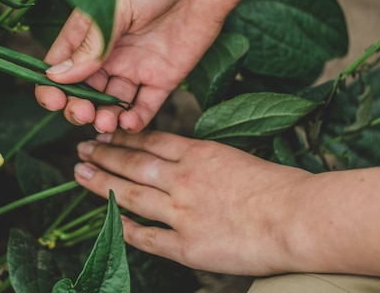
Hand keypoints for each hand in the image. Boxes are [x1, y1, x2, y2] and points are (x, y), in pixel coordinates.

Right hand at [35, 0, 241, 132]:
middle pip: (83, 90)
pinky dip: (134, 119)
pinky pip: (144, 106)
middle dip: (77, 107)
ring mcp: (135, 65)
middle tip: (84, 113)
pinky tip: (129, 122)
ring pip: (111, 102)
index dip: (51, 87)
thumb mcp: (115, 5)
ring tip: (106, 122)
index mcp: (89, 30)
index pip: (61, 66)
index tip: (53, 99)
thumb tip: (57, 76)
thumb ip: (90, 45)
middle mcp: (109, 52)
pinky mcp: (164, 76)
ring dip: (104, 117)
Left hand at [72, 130, 312, 275]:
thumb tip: (184, 160)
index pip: (150, 141)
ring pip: (130, 194)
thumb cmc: (281, 186)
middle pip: (132, 163)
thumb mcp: (237, 157)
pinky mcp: (186, 246)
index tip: (105, 134)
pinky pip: (146, 236)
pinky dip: (125, 227)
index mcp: (198, 153)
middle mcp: (182, 179)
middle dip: (104, 154)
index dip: (124, 137)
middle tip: (82, 148)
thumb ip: (205, 160)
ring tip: (80, 174)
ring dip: (102, 183)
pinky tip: (109, 220)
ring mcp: (181, 212)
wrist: (298, 217)